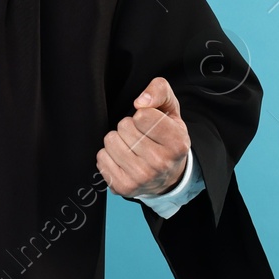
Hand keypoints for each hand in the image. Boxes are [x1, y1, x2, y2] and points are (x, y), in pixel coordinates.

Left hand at [97, 76, 191, 197]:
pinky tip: (124, 160)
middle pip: (124, 127)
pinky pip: (101, 158)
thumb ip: (159, 91)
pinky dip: (109, 155)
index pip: (142, 116)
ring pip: (110, 141)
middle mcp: (161, 163)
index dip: (142, 115)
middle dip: (129, 127)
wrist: (168, 176)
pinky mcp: (123, 187)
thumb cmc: (166, 136)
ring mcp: (142, 178)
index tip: (150, 123)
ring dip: (118, 140)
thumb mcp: (170, 110)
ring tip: (132, 147)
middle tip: (141, 137)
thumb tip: (140, 102)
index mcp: (177, 143)